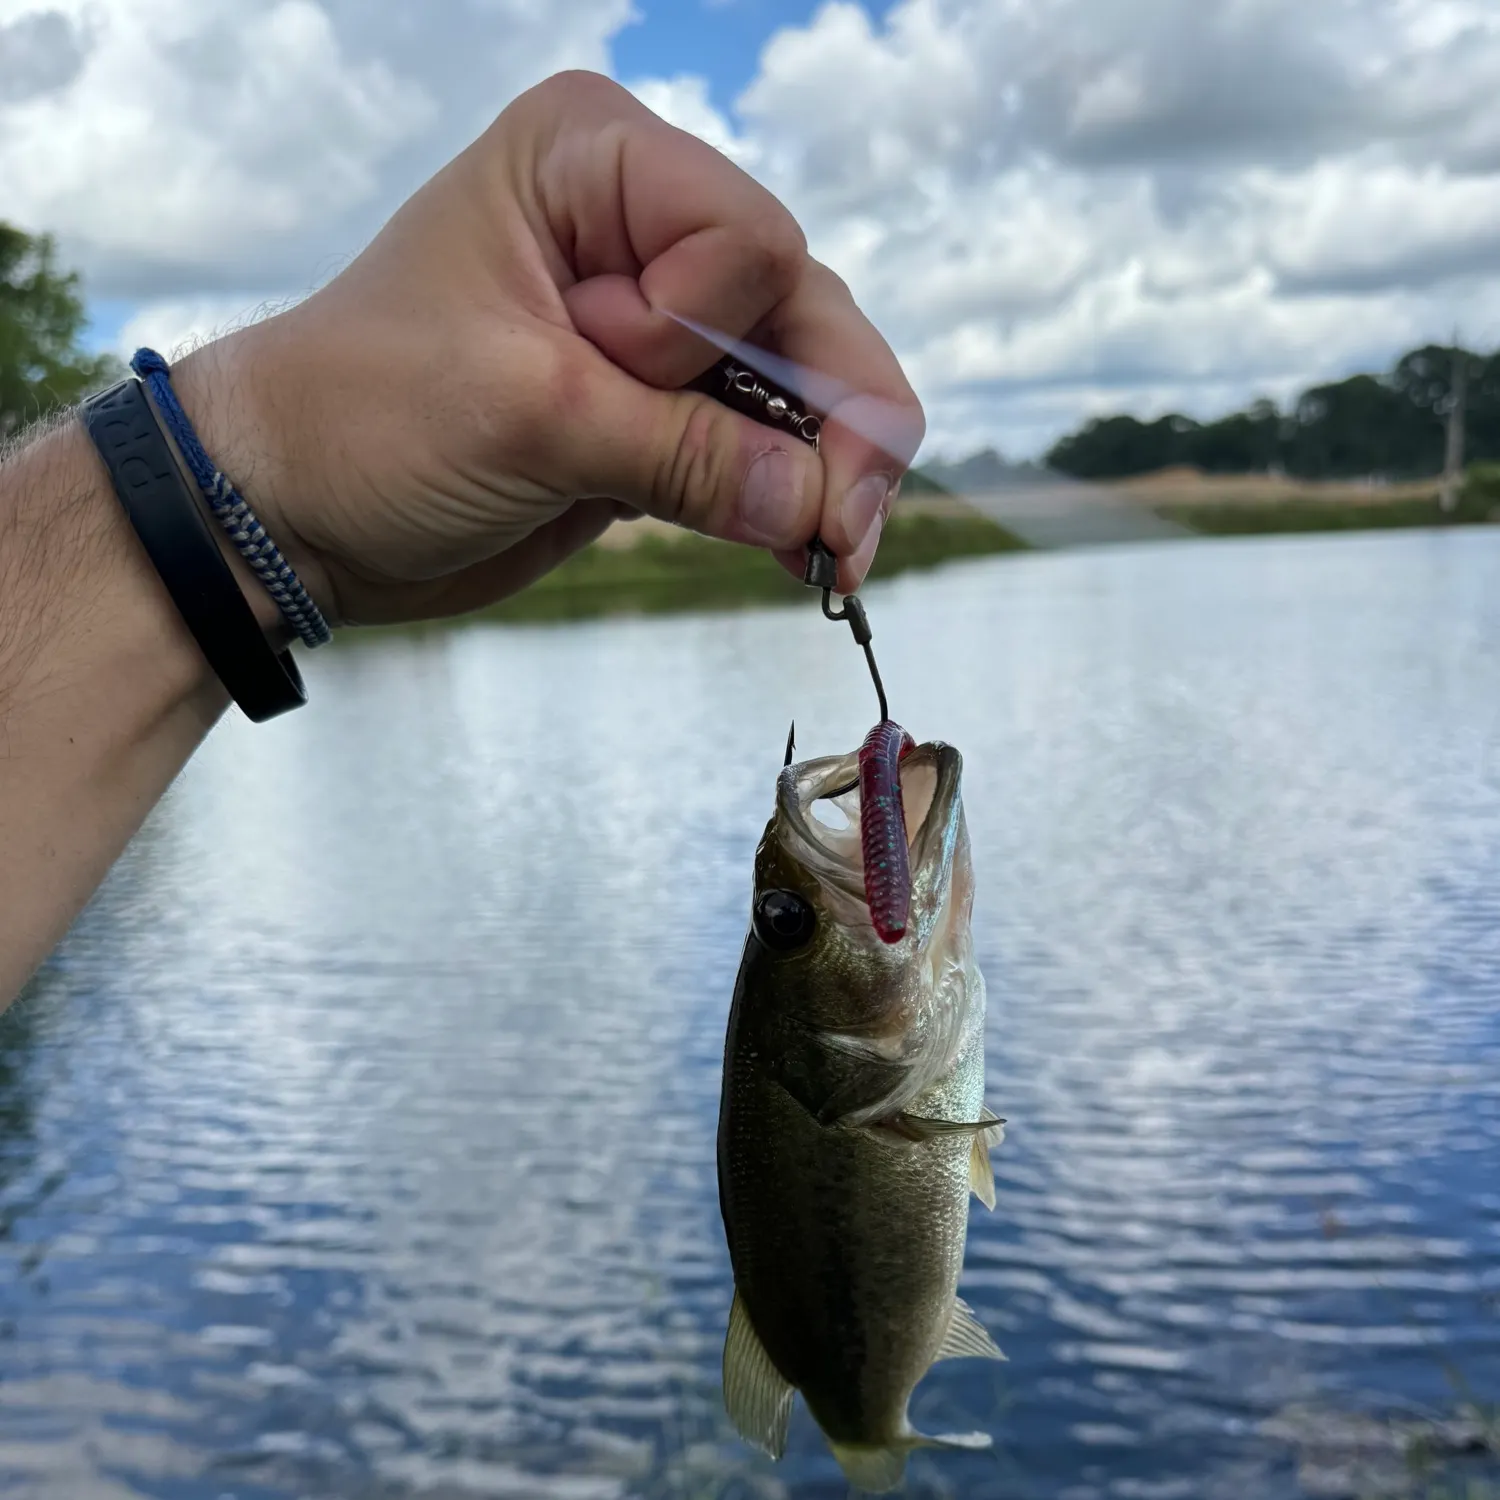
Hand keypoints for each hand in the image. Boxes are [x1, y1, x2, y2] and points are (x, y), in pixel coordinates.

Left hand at [175, 70, 924, 626]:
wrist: (295, 510)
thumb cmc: (366, 421)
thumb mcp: (527, 419)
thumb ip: (683, 456)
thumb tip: (820, 503)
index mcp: (595, 163)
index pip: (744, 236)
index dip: (707, 327)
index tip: (615, 371)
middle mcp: (640, 226)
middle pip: (796, 308)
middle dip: (833, 420)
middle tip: (846, 527)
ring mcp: (654, 325)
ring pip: (795, 381)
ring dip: (824, 470)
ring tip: (832, 554)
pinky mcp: (653, 409)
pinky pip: (756, 445)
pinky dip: (786, 498)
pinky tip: (805, 550)